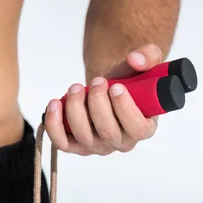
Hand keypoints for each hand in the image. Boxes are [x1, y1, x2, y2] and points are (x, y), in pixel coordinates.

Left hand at [44, 44, 163, 155]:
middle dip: (97, 102)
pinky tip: (55, 104)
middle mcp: (122, 142)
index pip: (138, 128)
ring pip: (83, 136)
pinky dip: (54, 124)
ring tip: (76, 88)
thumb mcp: (144, 63)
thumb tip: (135, 59)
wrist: (106, 86)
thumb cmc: (128, 80)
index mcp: (144, 127)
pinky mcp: (77, 145)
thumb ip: (148, 56)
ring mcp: (98, 146)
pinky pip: (62, 142)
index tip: (116, 87)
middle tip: (96, 81)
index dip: (125, 109)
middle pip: (107, 132)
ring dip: (76, 109)